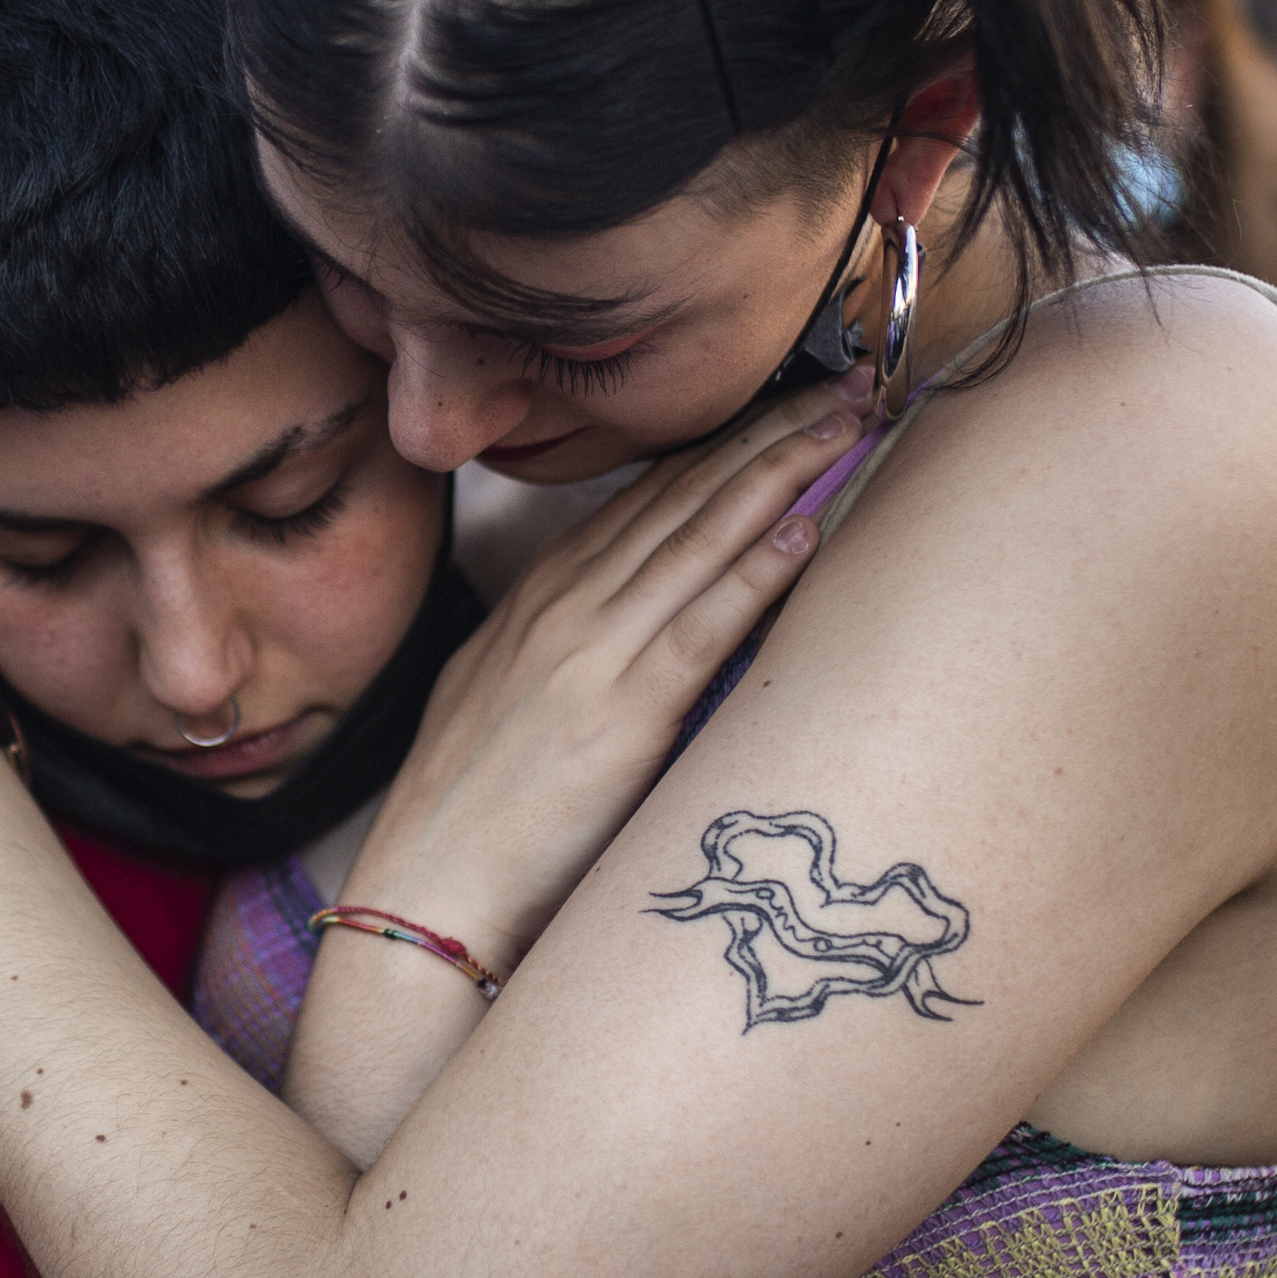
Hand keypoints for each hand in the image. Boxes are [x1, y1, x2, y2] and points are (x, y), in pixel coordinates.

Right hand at [346, 374, 857, 963]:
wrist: (426, 894)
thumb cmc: (469, 820)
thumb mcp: (498, 701)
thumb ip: (560, 652)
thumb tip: (621, 636)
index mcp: (539, 600)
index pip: (645, 498)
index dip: (720, 444)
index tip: (783, 405)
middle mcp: (568, 607)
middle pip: (683, 494)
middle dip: (768, 430)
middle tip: (846, 383)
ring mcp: (594, 652)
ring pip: (702, 536)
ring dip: (782, 470)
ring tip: (850, 422)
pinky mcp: (622, 712)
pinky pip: (702, 625)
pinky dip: (756, 570)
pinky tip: (805, 526)